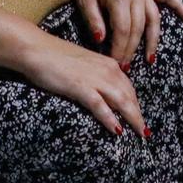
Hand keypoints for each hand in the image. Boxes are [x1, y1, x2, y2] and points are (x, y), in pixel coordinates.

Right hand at [19, 33, 147, 137]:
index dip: (136, 104)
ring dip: (132, 119)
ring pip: (121, 101)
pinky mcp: (81, 87)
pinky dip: (110, 119)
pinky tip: (117, 130)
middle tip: (145, 132)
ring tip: (140, 134)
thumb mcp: (84, 66)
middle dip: (138, 115)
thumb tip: (102, 92)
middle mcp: (108, 70)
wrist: (37, 49)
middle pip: (130, 96)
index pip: (129, 87)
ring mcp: (95, 79)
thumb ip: (96, 77)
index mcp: (109, 64)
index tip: (140, 117)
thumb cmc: (56, 57)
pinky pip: (100, 106)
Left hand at [71, 0, 182, 72]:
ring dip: (153, 40)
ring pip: (154, 19)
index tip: (116, 64)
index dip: (120, 49)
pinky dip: (178, 6)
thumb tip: (100, 40)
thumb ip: (93, 20)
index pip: (123, 30)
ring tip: (150, 59)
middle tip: (127, 68)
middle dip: (133, 50)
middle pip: (138, 28)